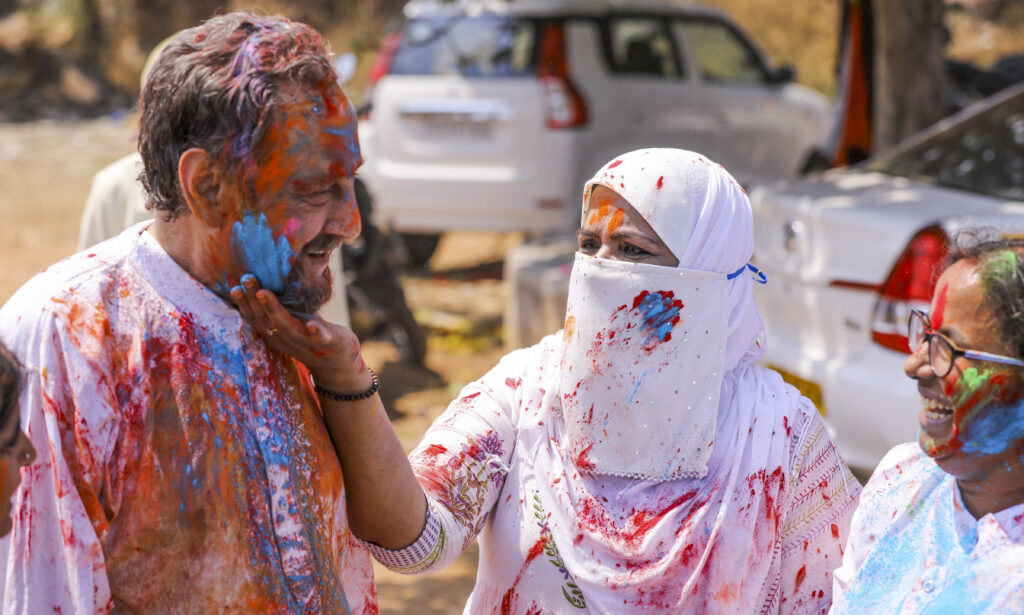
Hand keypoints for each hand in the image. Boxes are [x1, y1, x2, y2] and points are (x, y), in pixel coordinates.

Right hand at [230, 274, 371, 391]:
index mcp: (275, 333)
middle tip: (247, 278)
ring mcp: (305, 342)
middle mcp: (286, 338)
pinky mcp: (326, 342)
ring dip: (274, 309)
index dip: (244, 304)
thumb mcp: (292, 320)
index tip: (234, 286)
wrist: (337, 361)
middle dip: (254, 299)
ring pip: (286, 326)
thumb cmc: (311, 334)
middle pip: (266, 319)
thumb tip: (267, 276)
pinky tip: (312, 324)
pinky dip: (315, 331)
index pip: (256, 318)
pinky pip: (319, 338)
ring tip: (264, 292)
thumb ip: (279, 306)